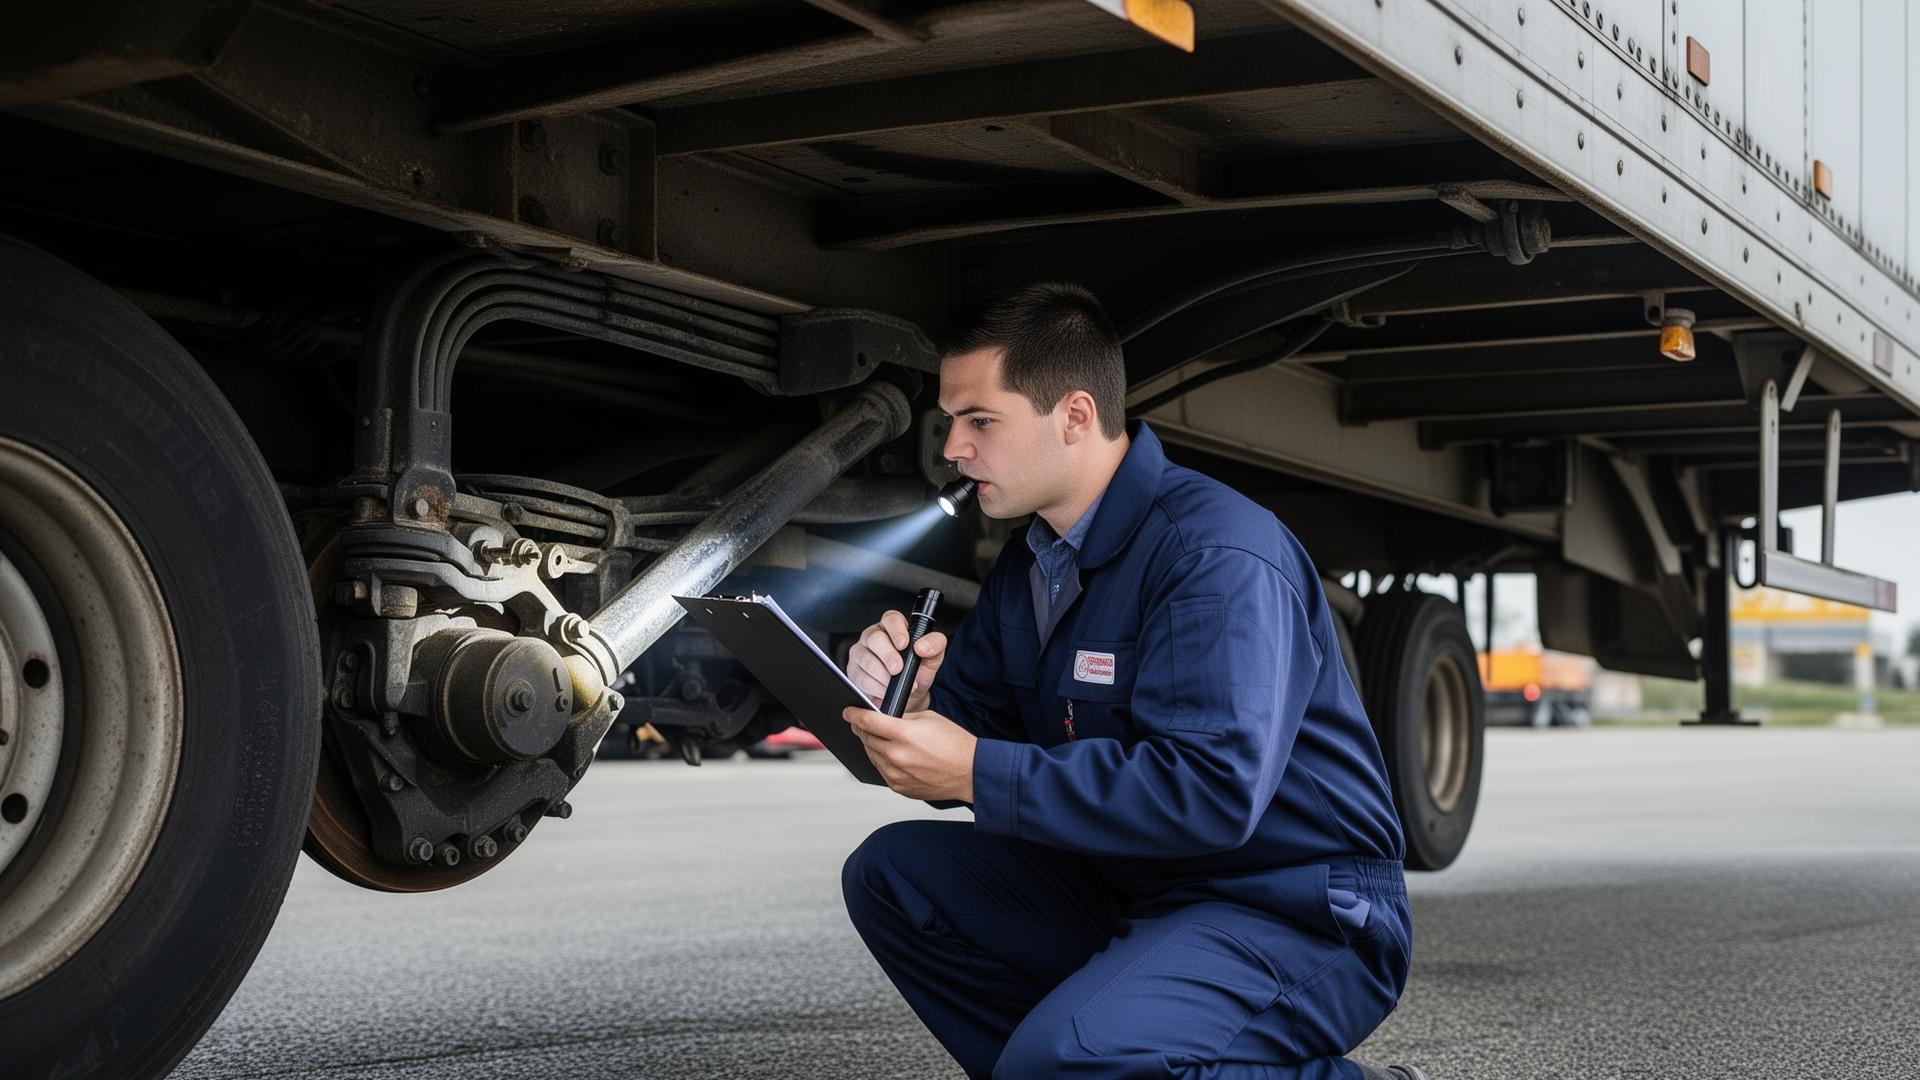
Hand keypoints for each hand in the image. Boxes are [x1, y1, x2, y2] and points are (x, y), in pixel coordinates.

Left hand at [843, 706, 975, 802]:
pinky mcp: (899, 787)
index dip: (854, 715)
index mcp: (903, 734)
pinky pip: (882, 770)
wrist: (971, 772)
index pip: (867, 722)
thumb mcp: (928, 718)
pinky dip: (882, 761)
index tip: (848, 712)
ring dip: (871, 745)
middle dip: (862, 729)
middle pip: (866, 739)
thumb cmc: (955, 744)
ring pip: (871, 755)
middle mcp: (896, 756)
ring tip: (877, 738)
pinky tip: (891, 754)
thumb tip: (884, 718)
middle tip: (861, 723)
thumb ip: (902, 718)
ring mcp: (896, 775)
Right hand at [846, 609, 947, 712]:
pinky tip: (886, 690)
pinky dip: (875, 687)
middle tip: (898, 669)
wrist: (910, 696)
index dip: (896, 630)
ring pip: (866, 659)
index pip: (891, 619)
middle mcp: (874, 636)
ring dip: (883, 675)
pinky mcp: (853, 671)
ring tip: (896, 684)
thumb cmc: (918, 671)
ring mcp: (861, 652)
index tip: (904, 644)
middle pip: (874, 638)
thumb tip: (922, 646)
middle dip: (887, 655)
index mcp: (893, 627)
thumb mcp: (933, 657)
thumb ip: (935, 645)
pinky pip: (861, 677)